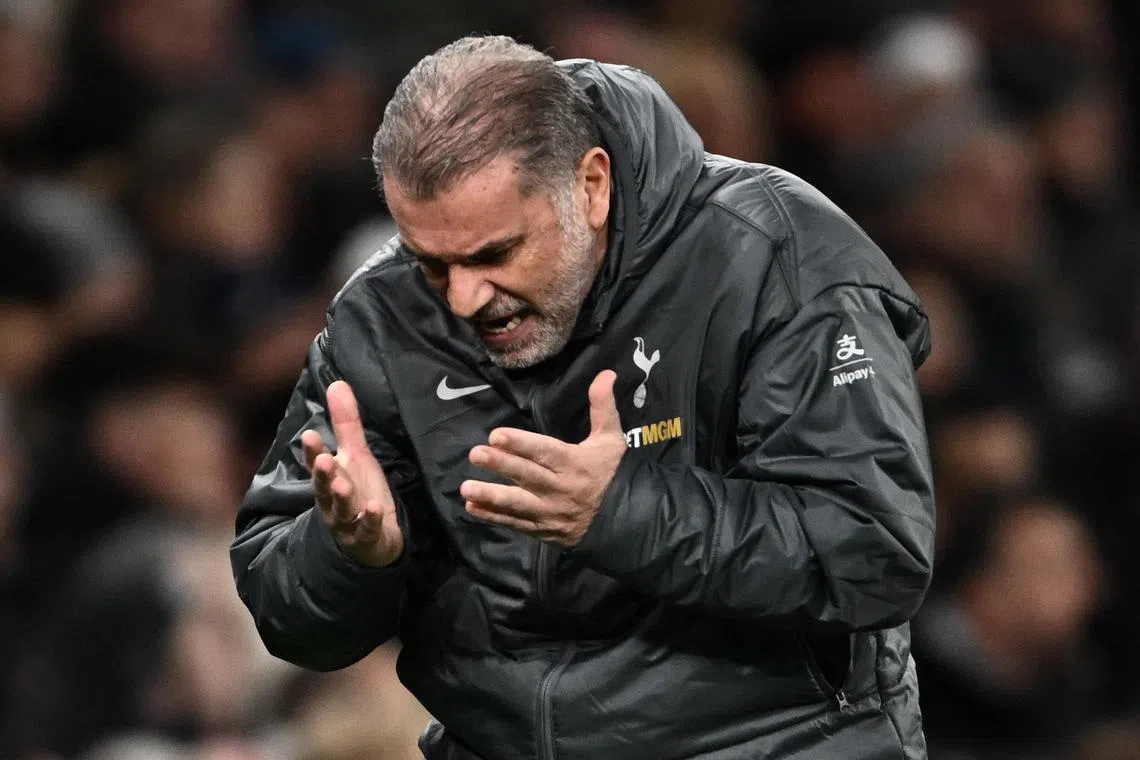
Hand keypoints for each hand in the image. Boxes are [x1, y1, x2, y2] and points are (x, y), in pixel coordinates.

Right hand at [302, 381, 403, 566]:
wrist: (370, 540)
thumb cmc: (359, 492)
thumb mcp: (355, 456)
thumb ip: (346, 423)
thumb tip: (338, 383)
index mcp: (331, 478)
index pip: (317, 464)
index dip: (313, 452)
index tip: (310, 436)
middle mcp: (333, 501)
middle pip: (324, 487)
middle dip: (323, 474)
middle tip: (323, 460)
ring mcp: (347, 522)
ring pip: (341, 510)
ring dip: (341, 498)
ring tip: (342, 485)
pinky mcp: (365, 537)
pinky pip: (366, 529)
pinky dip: (369, 520)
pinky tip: (374, 509)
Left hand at [461, 370, 626, 546]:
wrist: (619, 520)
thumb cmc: (609, 473)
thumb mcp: (611, 439)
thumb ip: (603, 406)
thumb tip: (606, 373)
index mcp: (575, 463)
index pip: (545, 452)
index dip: (521, 444)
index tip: (497, 435)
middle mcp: (560, 488)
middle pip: (527, 475)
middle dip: (500, 464)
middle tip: (475, 454)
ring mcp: (549, 511)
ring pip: (517, 503)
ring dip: (491, 495)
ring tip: (466, 487)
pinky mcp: (540, 528)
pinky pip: (514, 522)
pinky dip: (492, 517)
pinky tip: (471, 506)